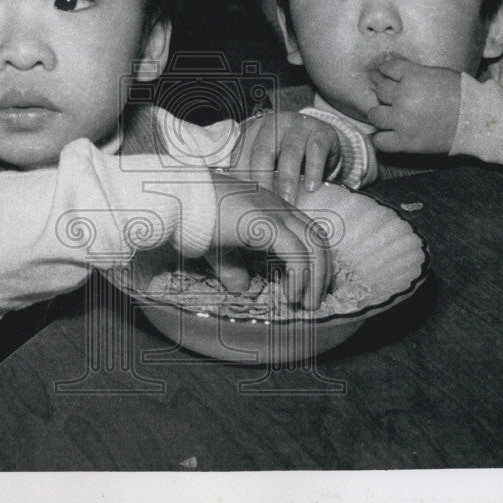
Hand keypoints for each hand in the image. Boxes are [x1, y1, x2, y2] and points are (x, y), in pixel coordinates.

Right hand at [207, 172, 332, 310]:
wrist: (180, 199)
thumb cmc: (196, 218)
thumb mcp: (219, 248)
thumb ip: (233, 266)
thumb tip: (241, 288)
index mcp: (272, 208)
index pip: (307, 232)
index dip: (314, 260)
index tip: (310, 286)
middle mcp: (279, 207)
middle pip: (318, 239)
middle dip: (322, 271)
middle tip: (314, 300)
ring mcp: (274, 213)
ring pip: (313, 245)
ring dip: (316, 278)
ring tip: (307, 303)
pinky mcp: (266, 224)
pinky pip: (296, 252)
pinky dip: (300, 276)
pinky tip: (291, 294)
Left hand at [230, 112, 340, 203]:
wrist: (321, 138)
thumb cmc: (286, 156)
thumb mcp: (268, 160)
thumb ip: (253, 175)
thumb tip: (239, 204)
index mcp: (254, 130)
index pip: (242, 154)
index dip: (241, 178)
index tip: (243, 201)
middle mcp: (274, 124)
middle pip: (263, 152)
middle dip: (262, 179)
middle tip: (264, 206)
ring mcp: (298, 126)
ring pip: (290, 153)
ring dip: (287, 180)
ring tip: (288, 202)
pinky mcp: (321, 132)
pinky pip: (316, 151)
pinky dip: (313, 170)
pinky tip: (311, 188)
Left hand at [366, 55, 460, 153]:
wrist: (477, 119)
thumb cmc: (461, 93)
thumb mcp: (437, 73)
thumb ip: (413, 72)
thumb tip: (391, 71)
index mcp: (413, 77)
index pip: (387, 68)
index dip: (386, 71)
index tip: (387, 75)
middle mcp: (404, 97)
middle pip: (380, 90)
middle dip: (385, 91)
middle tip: (391, 96)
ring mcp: (403, 121)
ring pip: (374, 114)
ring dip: (379, 113)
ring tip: (386, 115)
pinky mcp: (406, 141)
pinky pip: (380, 141)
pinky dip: (380, 138)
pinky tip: (385, 134)